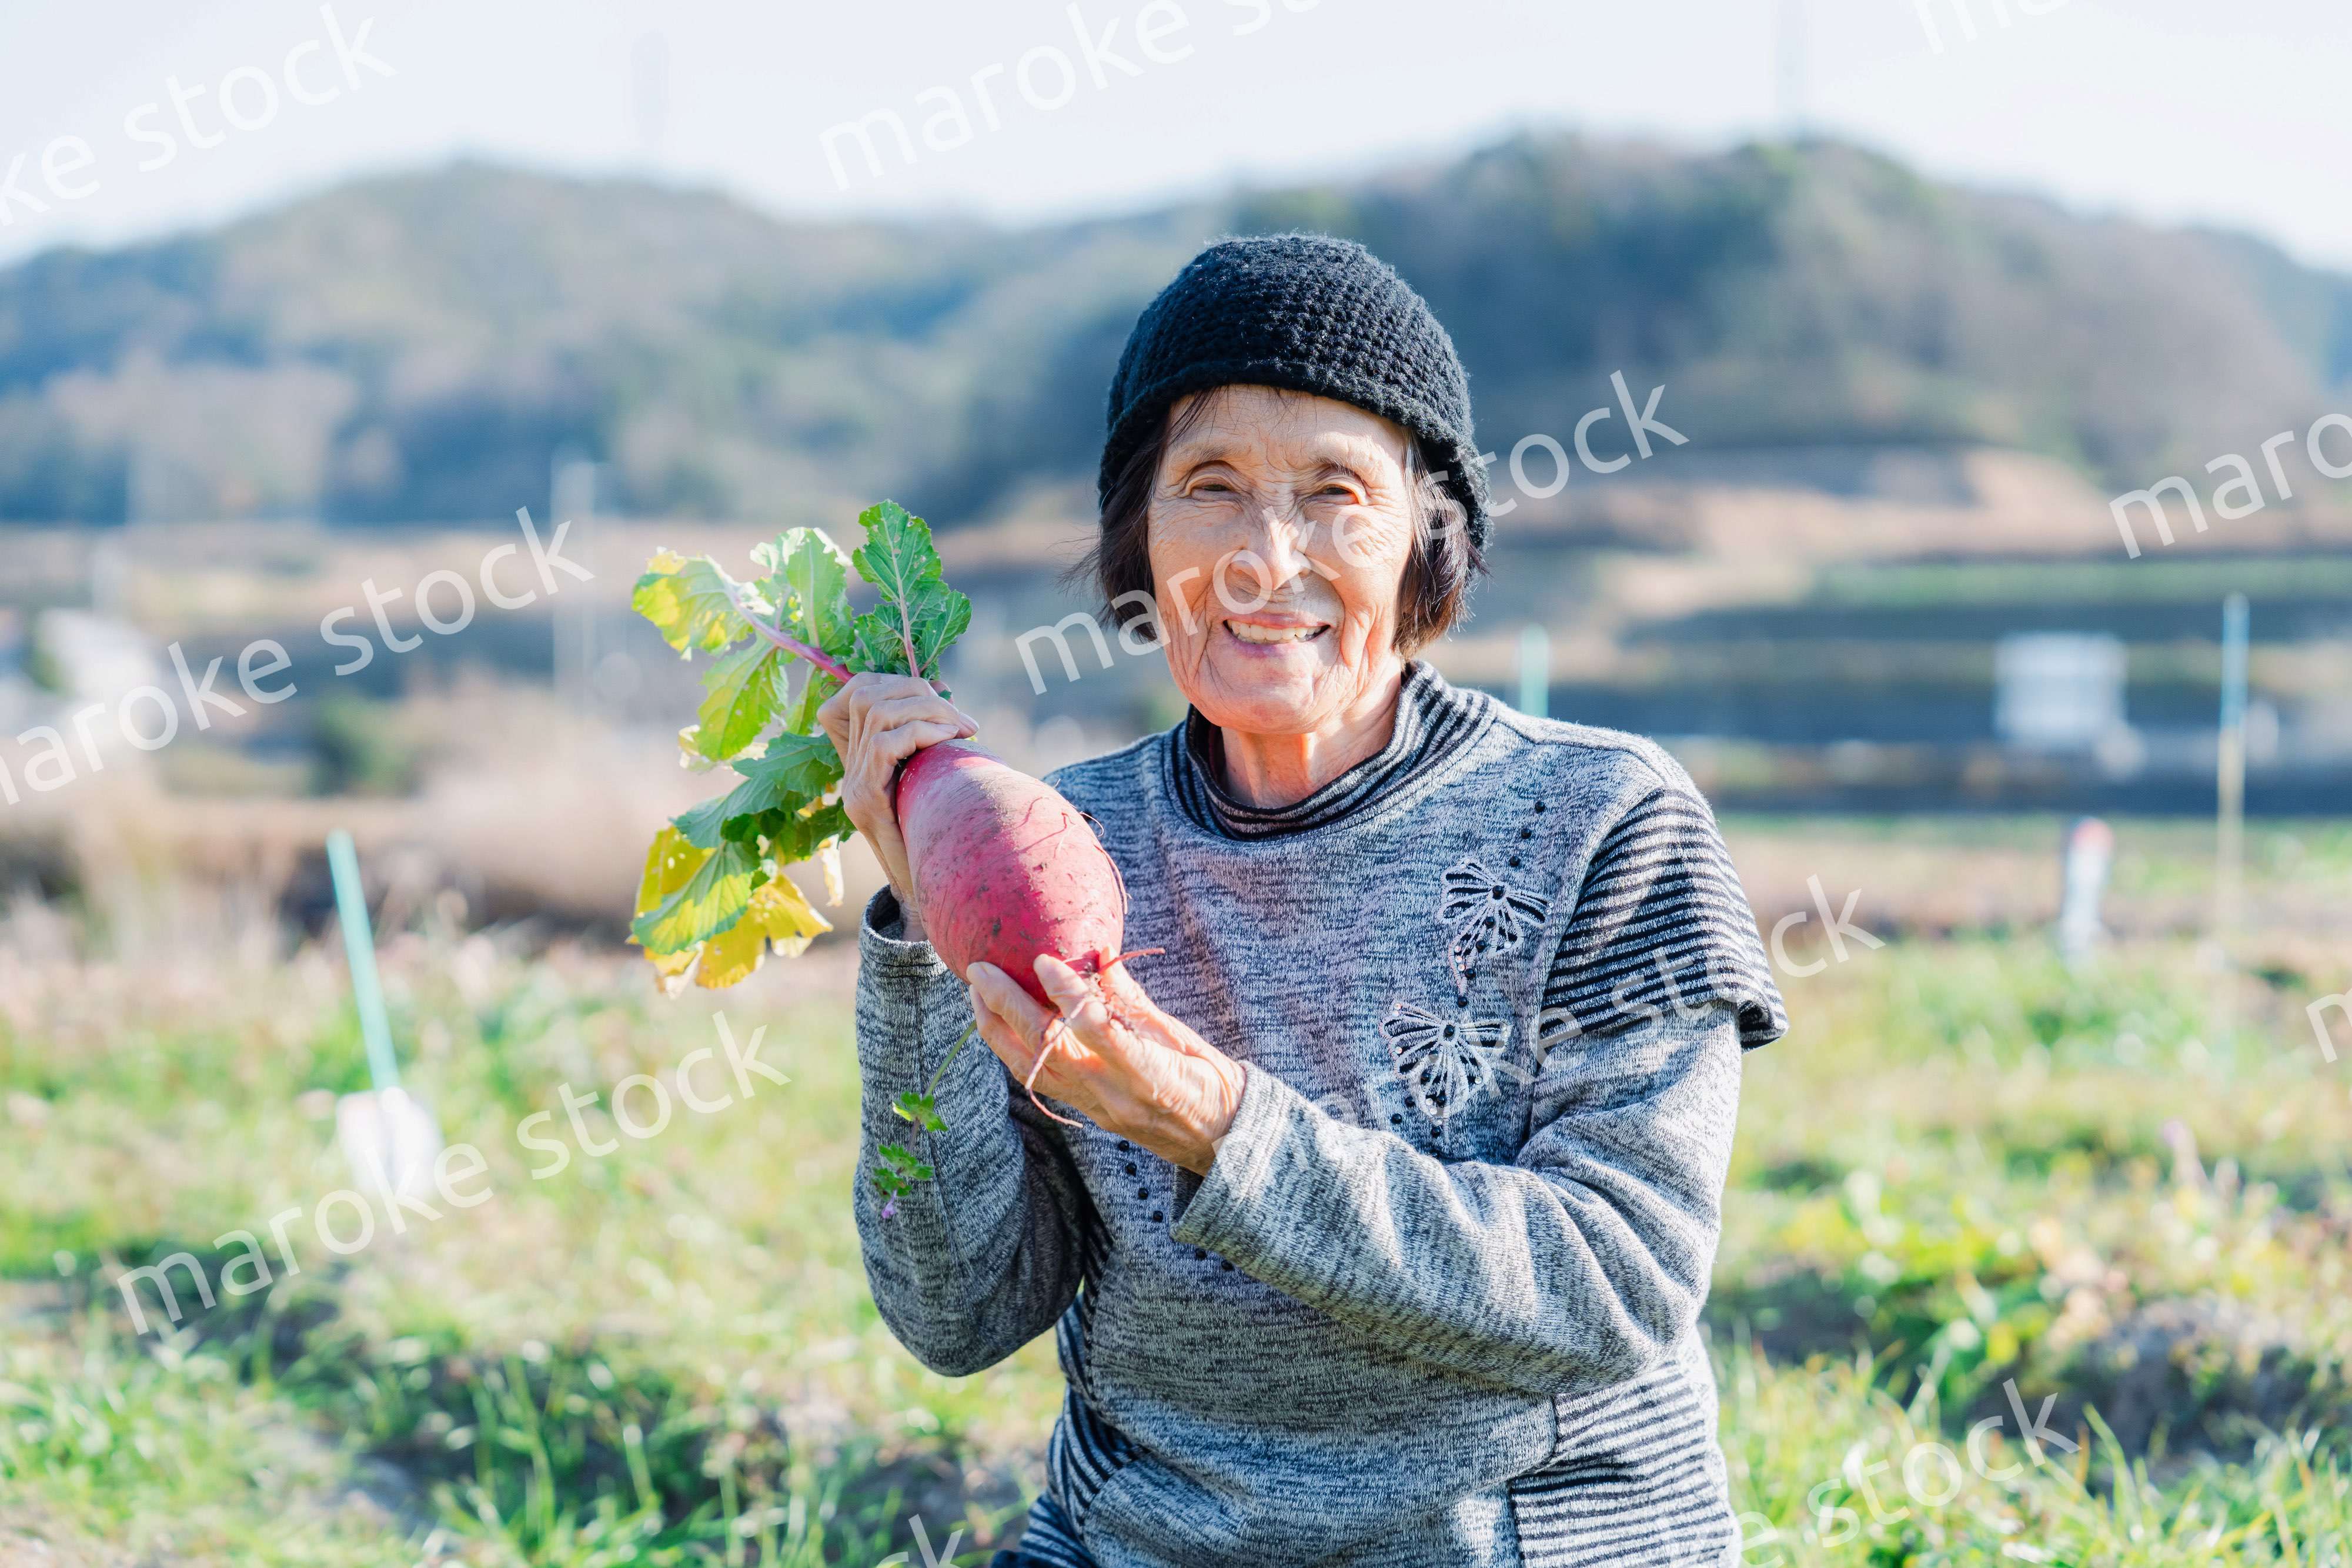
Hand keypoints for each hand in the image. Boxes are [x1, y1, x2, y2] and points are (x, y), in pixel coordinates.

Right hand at [815, 672, 975, 939]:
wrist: (927, 896)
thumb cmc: (938, 840)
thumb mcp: (931, 786)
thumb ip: (928, 752)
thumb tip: (954, 710)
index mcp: (860, 759)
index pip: (852, 692)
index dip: (890, 679)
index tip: (935, 691)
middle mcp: (850, 769)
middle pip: (866, 692)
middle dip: (918, 690)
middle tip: (962, 718)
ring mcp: (854, 785)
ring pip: (877, 710)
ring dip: (928, 708)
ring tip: (963, 728)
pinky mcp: (865, 801)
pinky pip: (885, 742)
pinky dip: (922, 731)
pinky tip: (951, 741)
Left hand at [968, 954, 1245, 1175]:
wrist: (1220, 1142)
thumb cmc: (1210, 1082)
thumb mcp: (1179, 1034)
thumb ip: (1132, 998)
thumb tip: (1099, 950)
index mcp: (1148, 1072)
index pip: (1097, 1028)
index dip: (1066, 992)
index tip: (1042, 957)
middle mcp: (1113, 1095)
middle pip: (1045, 1049)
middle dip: (1006, 1006)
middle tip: (980, 969)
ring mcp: (1095, 1108)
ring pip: (1030, 1068)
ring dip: (996, 1028)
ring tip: (977, 992)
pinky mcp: (1085, 1113)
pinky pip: (1038, 1079)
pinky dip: (1012, 1048)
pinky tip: (999, 1022)